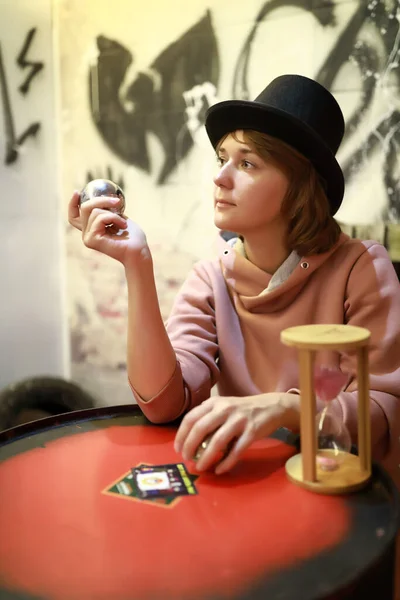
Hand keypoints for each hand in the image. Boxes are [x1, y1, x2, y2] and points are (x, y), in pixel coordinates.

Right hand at [68, 191, 147, 264]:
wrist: (139, 251)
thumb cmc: (133, 237)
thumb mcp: (119, 218)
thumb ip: (109, 210)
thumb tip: (104, 197)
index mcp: (91, 230)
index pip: (74, 217)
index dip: (72, 204)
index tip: (77, 192)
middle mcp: (86, 235)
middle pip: (84, 208)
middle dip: (101, 200)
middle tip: (117, 201)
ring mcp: (87, 238)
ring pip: (94, 211)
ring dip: (113, 213)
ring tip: (124, 223)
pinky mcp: (91, 240)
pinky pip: (100, 218)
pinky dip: (113, 217)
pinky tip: (123, 225)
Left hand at [174, 393, 299, 474]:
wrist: (271, 407)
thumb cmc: (242, 409)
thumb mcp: (223, 405)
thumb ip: (207, 416)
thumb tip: (188, 437)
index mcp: (214, 402)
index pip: (191, 418)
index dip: (181, 435)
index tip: (178, 449)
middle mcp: (225, 409)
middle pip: (200, 428)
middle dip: (189, 446)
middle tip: (186, 459)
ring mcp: (239, 420)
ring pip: (217, 441)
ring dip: (206, 457)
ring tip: (200, 467)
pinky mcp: (252, 432)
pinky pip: (236, 451)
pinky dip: (226, 462)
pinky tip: (219, 470)